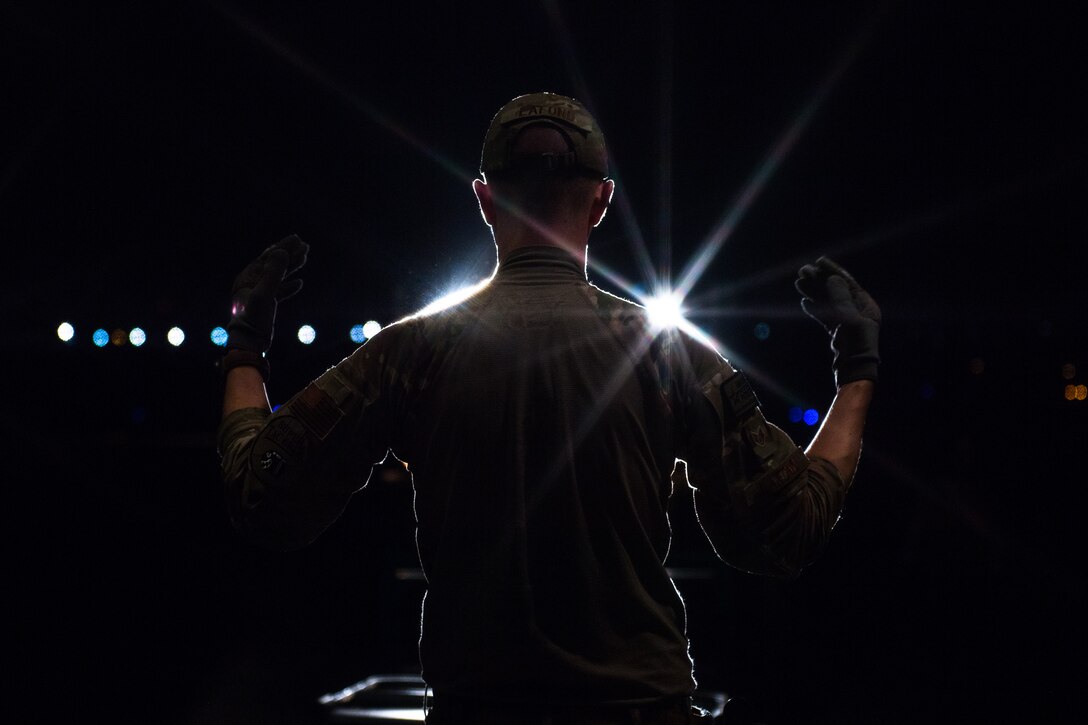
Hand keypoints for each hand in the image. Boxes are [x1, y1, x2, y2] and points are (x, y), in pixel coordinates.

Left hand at [227, 234, 308, 354]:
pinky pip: (279, 291)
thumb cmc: (253, 319)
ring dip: (291, 267)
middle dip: (288, 254)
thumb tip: (282, 251)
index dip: (283, 247)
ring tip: (305, 258)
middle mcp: (252, 283)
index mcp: (248, 277)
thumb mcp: (264, 294)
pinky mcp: (266, 305)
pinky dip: (289, 286)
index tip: (297, 239)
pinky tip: (299, 283)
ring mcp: (259, 293)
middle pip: (273, 264)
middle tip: (304, 245)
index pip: (267, 257)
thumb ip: (273, 272)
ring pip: (278, 276)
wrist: (249, 343)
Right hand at [795, 256, 880, 386]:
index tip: (819, 261)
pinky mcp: (837, 330)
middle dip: (819, 280)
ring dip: (813, 292)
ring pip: (827, 301)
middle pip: (835, 290)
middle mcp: (857, 310)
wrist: (853, 370)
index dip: (833, 271)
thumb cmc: (856, 344)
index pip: (848, 282)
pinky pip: (824, 315)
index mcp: (865, 304)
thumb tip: (832, 278)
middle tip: (803, 270)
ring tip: (798, 283)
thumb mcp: (850, 319)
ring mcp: (846, 320)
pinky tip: (804, 302)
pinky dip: (814, 308)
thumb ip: (841, 298)